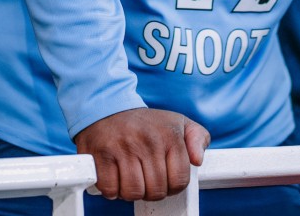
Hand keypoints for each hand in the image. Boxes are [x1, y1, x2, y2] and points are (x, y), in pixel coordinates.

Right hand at [74, 107, 209, 201]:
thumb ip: (198, 138)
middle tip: (144, 179)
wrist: (107, 106)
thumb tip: (198, 160)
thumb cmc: (144, 122)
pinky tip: (114, 178)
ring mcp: (123, 148)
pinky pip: (110, 189)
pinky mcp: (101, 154)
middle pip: (156, 191)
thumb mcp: (178, 122)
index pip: (179, 181)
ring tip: (129, 179)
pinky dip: (112, 190)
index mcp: (170, 136)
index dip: (171, 187)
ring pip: (133, 193)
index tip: (163, 180)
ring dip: (130, 192)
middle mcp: (148, 141)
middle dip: (150, 191)